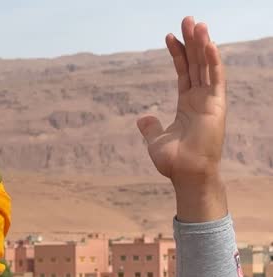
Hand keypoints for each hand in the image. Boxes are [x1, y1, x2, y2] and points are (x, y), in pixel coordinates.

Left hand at [137, 16, 227, 222]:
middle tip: (187, 18)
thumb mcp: (156, 140)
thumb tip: (142, 118)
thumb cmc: (174, 161)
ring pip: (207, 65)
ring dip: (202, 43)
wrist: (186, 174)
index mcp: (188, 104)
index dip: (178, 53)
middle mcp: (201, 99)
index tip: (169, 36)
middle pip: (196, 63)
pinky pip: (215, 78)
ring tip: (196, 23)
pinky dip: (212, 60)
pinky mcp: (217, 105)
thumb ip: (151, 127)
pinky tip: (208, 43)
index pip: (183, 72)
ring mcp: (210, 101)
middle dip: (192, 41)